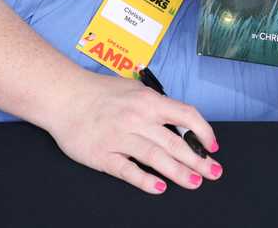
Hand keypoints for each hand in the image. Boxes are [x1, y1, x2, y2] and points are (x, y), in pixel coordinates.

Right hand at [44, 71, 221, 193]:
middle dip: (198, 160)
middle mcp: (137, 119)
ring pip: (156, 157)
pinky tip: (159, 187)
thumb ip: (156, 105)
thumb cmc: (100, 92)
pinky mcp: (103, 155)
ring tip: (194, 182)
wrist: (64, 96)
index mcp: (148, 101)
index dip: (203, 131)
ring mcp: (119, 137)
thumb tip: (180, 122)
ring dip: (178, 172)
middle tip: (213, 173)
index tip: (213, 146)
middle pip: (175, 142)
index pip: (186, 115)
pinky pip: (127, 170)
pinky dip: (144, 180)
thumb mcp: (134, 90)